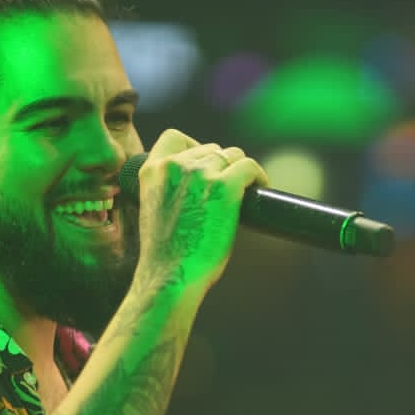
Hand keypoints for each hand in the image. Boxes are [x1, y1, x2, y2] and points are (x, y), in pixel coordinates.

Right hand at [132, 130, 267, 293]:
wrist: (171, 277)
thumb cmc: (166, 256)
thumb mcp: (155, 211)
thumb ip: (170, 190)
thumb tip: (200, 187)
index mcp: (151, 170)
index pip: (174, 138)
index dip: (195, 147)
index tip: (206, 164)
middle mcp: (175, 165)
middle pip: (210, 148)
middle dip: (221, 165)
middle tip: (230, 187)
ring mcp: (201, 173)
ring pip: (232, 155)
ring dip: (240, 170)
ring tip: (247, 188)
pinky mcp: (225, 187)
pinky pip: (250, 167)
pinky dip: (259, 176)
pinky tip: (263, 186)